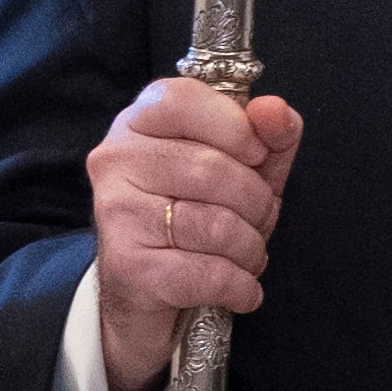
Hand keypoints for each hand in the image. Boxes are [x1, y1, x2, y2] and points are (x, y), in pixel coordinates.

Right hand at [88, 75, 302, 334]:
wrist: (146, 289)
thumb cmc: (199, 216)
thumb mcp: (243, 168)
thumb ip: (268, 134)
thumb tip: (275, 111)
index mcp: (140, 122)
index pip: (184, 101)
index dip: (235, 127)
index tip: (255, 155)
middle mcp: (116, 160)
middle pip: (211, 169)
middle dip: (256, 202)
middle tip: (256, 220)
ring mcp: (116, 213)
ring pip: (215, 226)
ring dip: (251, 250)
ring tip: (245, 256)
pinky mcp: (127, 267)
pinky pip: (210, 274)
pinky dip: (241, 286)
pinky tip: (239, 287)